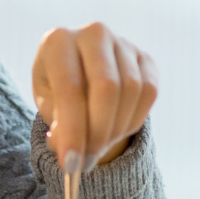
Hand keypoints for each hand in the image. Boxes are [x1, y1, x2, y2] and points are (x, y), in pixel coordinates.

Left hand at [33, 23, 158, 171]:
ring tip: (98, 142)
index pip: (70, 88)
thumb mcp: (49, 107)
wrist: (82, 74)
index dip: (72, 129)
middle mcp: (93, 33)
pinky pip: (150, 92)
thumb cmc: (58, 91)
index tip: (70, 165)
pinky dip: (135, 119)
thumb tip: (69, 152)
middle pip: (107, 88)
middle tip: (87, 162)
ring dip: (116, 129)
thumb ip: (57, 128)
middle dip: (98, 132)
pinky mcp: (145, 57)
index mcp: (59, 41)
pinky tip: (117, 127)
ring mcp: (123, 43)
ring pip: (132, 91)